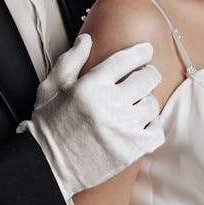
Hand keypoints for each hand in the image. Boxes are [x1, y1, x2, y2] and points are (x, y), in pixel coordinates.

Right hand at [18, 34, 163, 197]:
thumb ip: (70, 60)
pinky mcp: (131, 150)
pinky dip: (152, 126)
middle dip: (149, 74)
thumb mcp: (51, 87)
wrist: (47, 165)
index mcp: (90, 86)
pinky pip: (156, 131)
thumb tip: (87, 39)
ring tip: (137, 105)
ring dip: (147, 102)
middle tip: (146, 76)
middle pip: (146, 79)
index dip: (140, 53)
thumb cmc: (48, 125)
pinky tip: (141, 125)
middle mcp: (109, 104)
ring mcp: (122, 128)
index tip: (146, 51)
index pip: (125, 60)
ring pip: (152, 105)